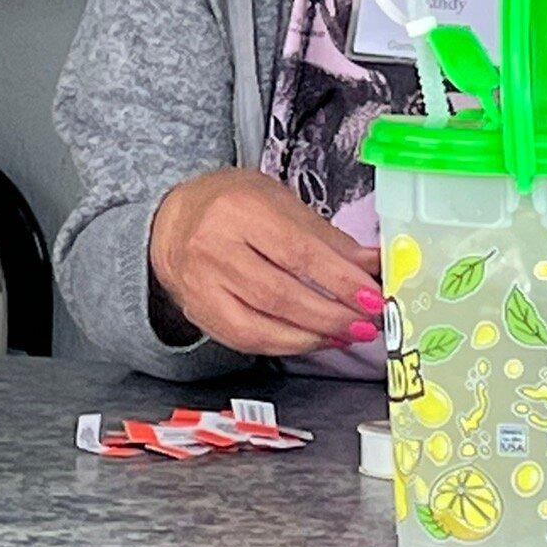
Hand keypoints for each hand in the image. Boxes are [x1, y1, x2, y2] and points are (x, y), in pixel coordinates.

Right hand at [149, 168, 381, 356]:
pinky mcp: (199, 313)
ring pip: (265, 323)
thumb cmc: (232, 204)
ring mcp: (202, 284)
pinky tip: (314, 338)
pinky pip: (248, 339)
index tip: (373, 295)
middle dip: (334, 313)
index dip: (341, 280)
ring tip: (347, 332)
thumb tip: (372, 265)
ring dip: (316, 334)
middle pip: (282, 293)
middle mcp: (214, 246)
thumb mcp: (279, 202)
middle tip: (367, 321)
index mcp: (240, 208)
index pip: (299, 252)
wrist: (173, 220)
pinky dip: (288, 344)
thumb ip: (326, 237)